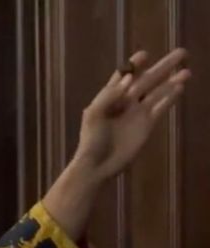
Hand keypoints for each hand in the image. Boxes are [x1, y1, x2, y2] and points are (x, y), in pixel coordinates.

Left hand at [73, 48, 190, 180]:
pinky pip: (161, 108)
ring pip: (158, 92)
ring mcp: (138, 113)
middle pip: (147, 80)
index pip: (124, 76)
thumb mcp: (93, 114)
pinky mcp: (147, 125)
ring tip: (186, 70)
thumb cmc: (91, 140)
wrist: (98, 165)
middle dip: (163, 67)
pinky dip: (170, 98)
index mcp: (110, 97)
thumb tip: (128, 78)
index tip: (145, 54)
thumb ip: (108, 95)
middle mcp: (126, 102)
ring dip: (171, 81)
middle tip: (181, 52)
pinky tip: (180, 87)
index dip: (134, 65)